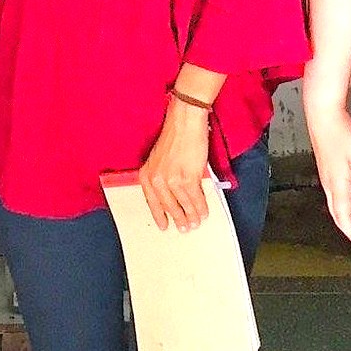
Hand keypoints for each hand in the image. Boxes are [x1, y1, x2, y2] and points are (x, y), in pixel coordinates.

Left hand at [138, 97, 210, 231]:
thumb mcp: (161, 158)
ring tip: (196, 223)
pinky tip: (203, 212)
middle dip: (178, 219)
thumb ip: (164, 176)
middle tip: (185, 228)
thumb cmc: (175, 135)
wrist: (185, 122)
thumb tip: (175, 194)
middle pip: (169, 206)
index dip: (159, 216)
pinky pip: (195, 198)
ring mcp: (172, 180)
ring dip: (192, 216)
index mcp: (146, 175)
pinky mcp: (188, 178)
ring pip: (183, 205)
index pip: (151, 202)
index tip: (163, 226)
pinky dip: (201, 207)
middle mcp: (157, 179)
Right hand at [307, 106, 350, 252]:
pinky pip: (336, 193)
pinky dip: (345, 204)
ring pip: (336, 205)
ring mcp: (326, 176)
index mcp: (337, 184)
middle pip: (337, 215)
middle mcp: (329, 184)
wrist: (322, 113)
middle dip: (350, 229)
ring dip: (347, 217)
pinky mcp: (328, 167)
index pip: (345, 218)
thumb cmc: (339, 132)